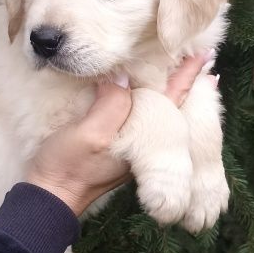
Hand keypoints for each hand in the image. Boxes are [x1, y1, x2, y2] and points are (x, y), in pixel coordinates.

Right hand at [26, 51, 216, 216]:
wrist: (49, 197)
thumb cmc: (69, 167)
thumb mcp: (91, 134)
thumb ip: (112, 105)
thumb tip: (122, 78)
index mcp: (143, 137)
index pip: (172, 100)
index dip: (187, 77)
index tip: (204, 55)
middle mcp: (142, 141)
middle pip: (170, 105)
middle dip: (184, 82)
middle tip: (203, 58)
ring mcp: (128, 144)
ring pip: (155, 110)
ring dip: (167, 88)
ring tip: (181, 69)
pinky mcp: (112, 143)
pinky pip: (136, 115)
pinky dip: (144, 98)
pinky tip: (141, 90)